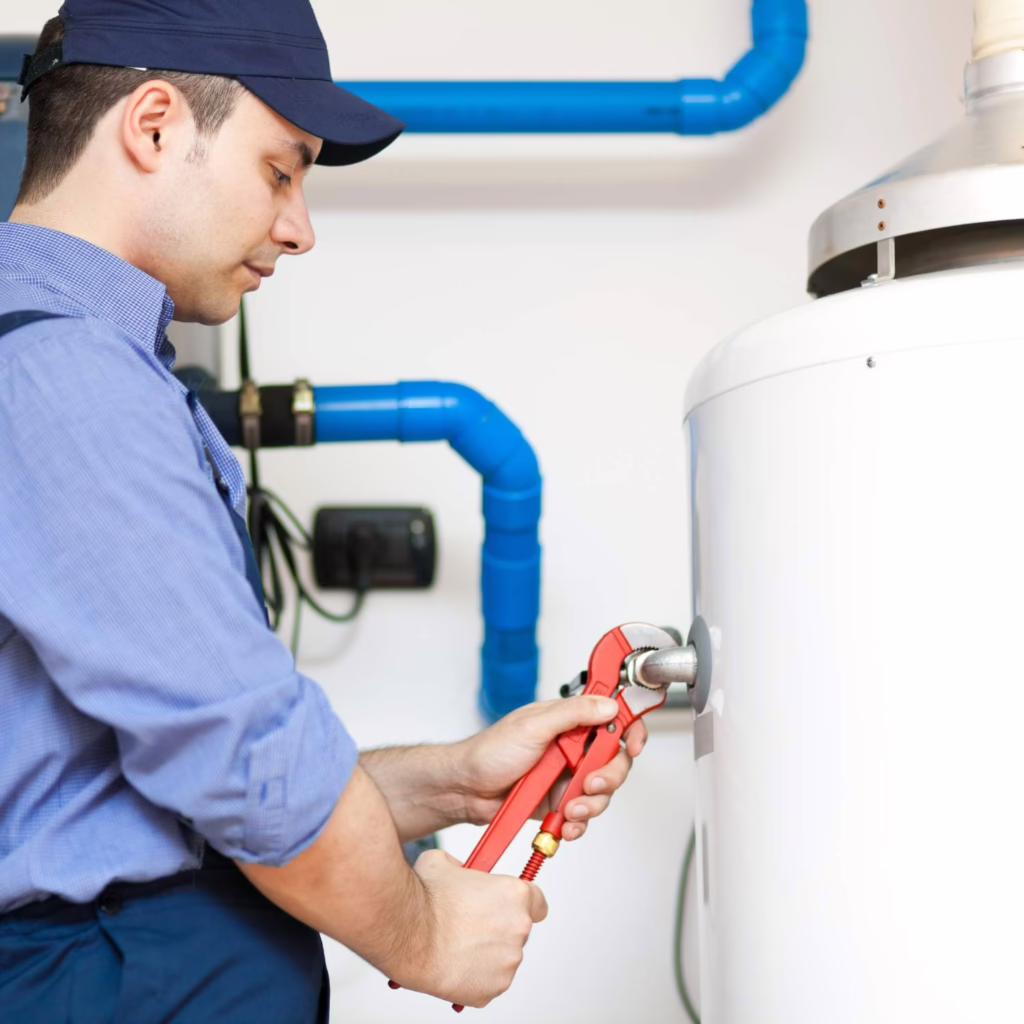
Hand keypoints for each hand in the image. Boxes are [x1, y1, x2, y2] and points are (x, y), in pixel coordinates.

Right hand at [404, 849, 547, 1007]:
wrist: (408, 933)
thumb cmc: (427, 900)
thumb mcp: (444, 862)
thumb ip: (462, 866)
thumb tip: (460, 871)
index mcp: (515, 895)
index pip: (538, 902)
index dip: (522, 904)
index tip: (509, 907)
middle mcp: (519, 927)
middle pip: (518, 929)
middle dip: (498, 927)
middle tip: (471, 925)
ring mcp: (508, 960)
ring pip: (503, 956)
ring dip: (486, 952)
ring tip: (457, 944)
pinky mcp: (494, 987)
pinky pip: (490, 980)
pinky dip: (476, 975)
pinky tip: (455, 962)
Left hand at [455, 696, 647, 842]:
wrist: (465, 790)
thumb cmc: (489, 752)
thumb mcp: (533, 726)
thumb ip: (573, 714)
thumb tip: (607, 705)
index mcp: (567, 720)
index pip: (611, 717)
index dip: (629, 729)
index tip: (633, 744)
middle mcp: (571, 746)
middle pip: (614, 760)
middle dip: (609, 777)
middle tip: (591, 784)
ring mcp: (566, 775)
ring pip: (601, 791)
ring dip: (591, 804)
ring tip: (569, 808)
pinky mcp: (559, 801)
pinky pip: (582, 814)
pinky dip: (577, 823)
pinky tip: (565, 823)